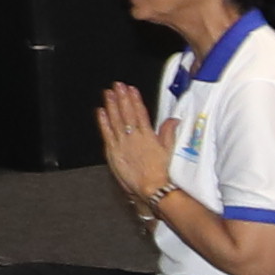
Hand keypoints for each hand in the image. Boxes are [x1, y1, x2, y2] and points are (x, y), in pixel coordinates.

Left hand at [93, 80, 166, 201]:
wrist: (153, 188)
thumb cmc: (162, 173)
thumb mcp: (169, 151)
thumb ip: (168, 133)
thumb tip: (173, 120)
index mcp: (148, 136)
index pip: (140, 113)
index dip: (135, 100)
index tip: (131, 89)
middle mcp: (134, 137)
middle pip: (127, 113)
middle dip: (122, 98)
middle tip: (117, 85)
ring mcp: (123, 144)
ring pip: (116, 120)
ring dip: (111, 105)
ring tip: (108, 93)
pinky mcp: (113, 152)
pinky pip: (107, 134)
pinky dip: (103, 122)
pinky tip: (101, 112)